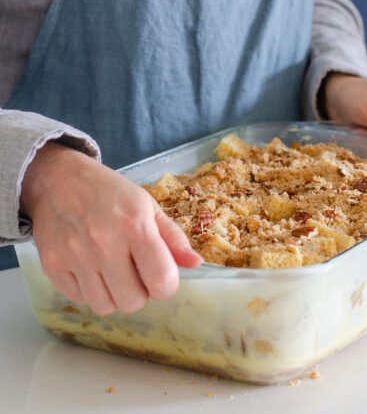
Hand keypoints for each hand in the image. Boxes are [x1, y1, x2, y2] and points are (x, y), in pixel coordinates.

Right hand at [20, 143, 201, 314]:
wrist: (60, 179)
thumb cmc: (110, 193)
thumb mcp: (148, 206)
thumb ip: (173, 238)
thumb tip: (196, 264)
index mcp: (135, 226)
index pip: (160, 279)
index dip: (167, 287)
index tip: (163, 279)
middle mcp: (104, 243)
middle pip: (132, 300)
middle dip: (141, 293)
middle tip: (137, 274)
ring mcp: (74, 256)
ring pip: (104, 306)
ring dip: (114, 296)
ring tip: (114, 273)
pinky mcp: (51, 265)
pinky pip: (78, 299)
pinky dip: (89, 292)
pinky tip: (92, 270)